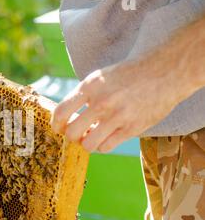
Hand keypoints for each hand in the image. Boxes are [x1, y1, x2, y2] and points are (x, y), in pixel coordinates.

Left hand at [51, 63, 181, 152]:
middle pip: (72, 133)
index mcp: (90, 86)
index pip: (61, 112)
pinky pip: (106, 147)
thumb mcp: (100, 77)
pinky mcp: (132, 128)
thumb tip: (64, 118)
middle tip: (78, 133)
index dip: (56, 124)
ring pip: (87, 145)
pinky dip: (102, 145)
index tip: (59, 127)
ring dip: (86, 143)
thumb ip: (82, 96)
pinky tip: (106, 137)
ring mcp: (117, 116)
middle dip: (71, 136)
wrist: (164, 72)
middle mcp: (101, 102)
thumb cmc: (127, 76)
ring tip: (92, 136)